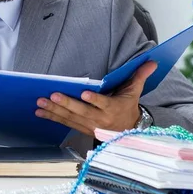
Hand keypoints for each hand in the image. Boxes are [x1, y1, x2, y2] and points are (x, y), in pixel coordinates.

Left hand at [35, 61, 156, 136]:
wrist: (126, 131)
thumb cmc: (128, 107)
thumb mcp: (135, 92)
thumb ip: (140, 75)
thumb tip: (152, 61)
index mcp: (113, 109)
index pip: (103, 104)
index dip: (94, 100)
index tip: (85, 94)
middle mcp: (99, 119)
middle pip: (82, 111)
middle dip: (67, 104)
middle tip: (54, 95)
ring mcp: (88, 125)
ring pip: (70, 118)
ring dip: (54, 110)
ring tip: (40, 103)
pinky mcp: (80, 128)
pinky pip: (65, 123)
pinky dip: (52, 117)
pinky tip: (40, 112)